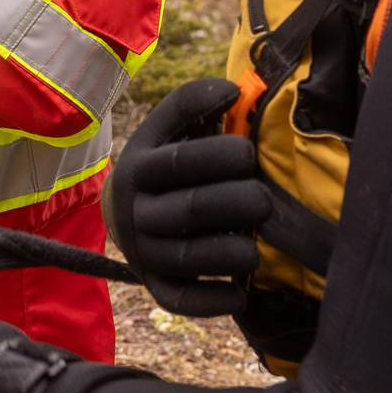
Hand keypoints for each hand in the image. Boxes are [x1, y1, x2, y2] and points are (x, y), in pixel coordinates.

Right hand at [105, 77, 270, 316]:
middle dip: (240, 204)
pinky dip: (214, 301)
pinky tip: (242, 292)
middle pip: (191, 211)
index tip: (248, 152)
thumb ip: (193, 105)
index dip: (219, 156)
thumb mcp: (168, 129)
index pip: (179, 163)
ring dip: (233, 252)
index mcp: (137, 169)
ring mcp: (144, 252)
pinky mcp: (157, 286)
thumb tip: (234, 91)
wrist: (126, 211)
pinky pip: (182, 301)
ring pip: (189, 258)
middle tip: (264, 199)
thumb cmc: (166, 161)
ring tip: (256, 245)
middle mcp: (136, 213)